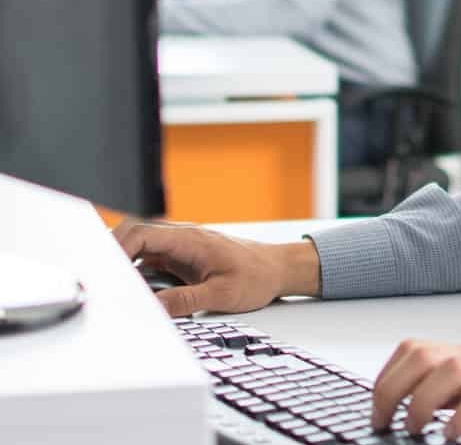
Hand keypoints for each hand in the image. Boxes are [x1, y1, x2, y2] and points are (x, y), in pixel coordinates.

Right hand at [113, 219, 319, 316]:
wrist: (279, 268)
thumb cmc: (258, 276)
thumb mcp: (222, 294)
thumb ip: (185, 301)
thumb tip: (153, 308)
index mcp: (191, 240)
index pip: (143, 233)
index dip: (118, 248)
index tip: (104, 270)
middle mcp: (183, 238)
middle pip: (136, 233)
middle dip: (112, 252)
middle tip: (100, 278)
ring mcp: (182, 246)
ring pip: (141, 245)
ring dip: (124, 261)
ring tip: (111, 285)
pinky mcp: (183, 257)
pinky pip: (151, 257)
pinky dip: (136, 269)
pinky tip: (131, 287)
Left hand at [371, 340, 460, 444]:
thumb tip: (415, 411)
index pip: (417, 348)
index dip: (387, 376)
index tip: (377, 408)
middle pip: (424, 353)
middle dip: (392, 387)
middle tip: (385, 421)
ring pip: (451, 366)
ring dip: (421, 400)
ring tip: (416, 429)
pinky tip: (453, 437)